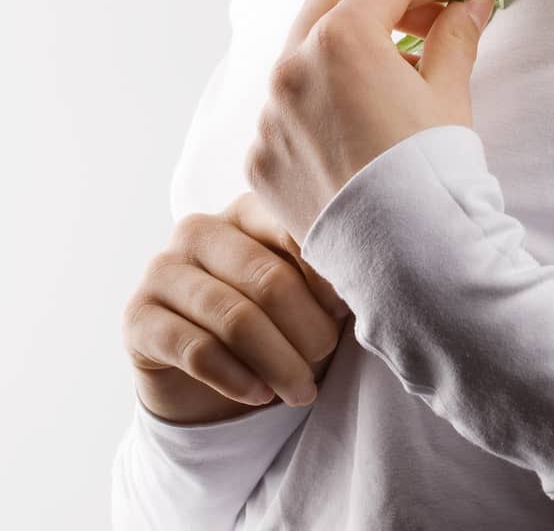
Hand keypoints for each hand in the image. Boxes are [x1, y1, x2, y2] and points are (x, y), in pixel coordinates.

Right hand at [120, 189, 351, 424]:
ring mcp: (162, 270)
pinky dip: (236, 378)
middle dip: (306, 329)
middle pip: (266, 279)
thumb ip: (323, 279)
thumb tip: (363, 286)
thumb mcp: (300, 297)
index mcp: (245, 210)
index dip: (327, 276)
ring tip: (302, 391)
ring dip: (277, 362)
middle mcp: (199, 230)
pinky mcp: (138, 318)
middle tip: (326, 359)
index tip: (349, 312)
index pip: (292, 230)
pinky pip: (195, 349)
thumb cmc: (271, 325)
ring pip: (233, 318)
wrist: (209, 379)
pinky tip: (260, 395)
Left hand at [244, 0, 493, 247]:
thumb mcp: (450, 94)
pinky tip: (357, 127)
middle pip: (331, 3)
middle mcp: (291, 68)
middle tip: (420, 19)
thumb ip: (454, 37)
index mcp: (341, 40)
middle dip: (377, 2)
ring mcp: (268, 115)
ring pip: (302, 57)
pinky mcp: (260, 158)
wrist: (407, 258)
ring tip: (392, 77)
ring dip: (344, 53)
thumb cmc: (433, 171)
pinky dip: (319, 105)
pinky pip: (287, 112)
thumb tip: (470, 5)